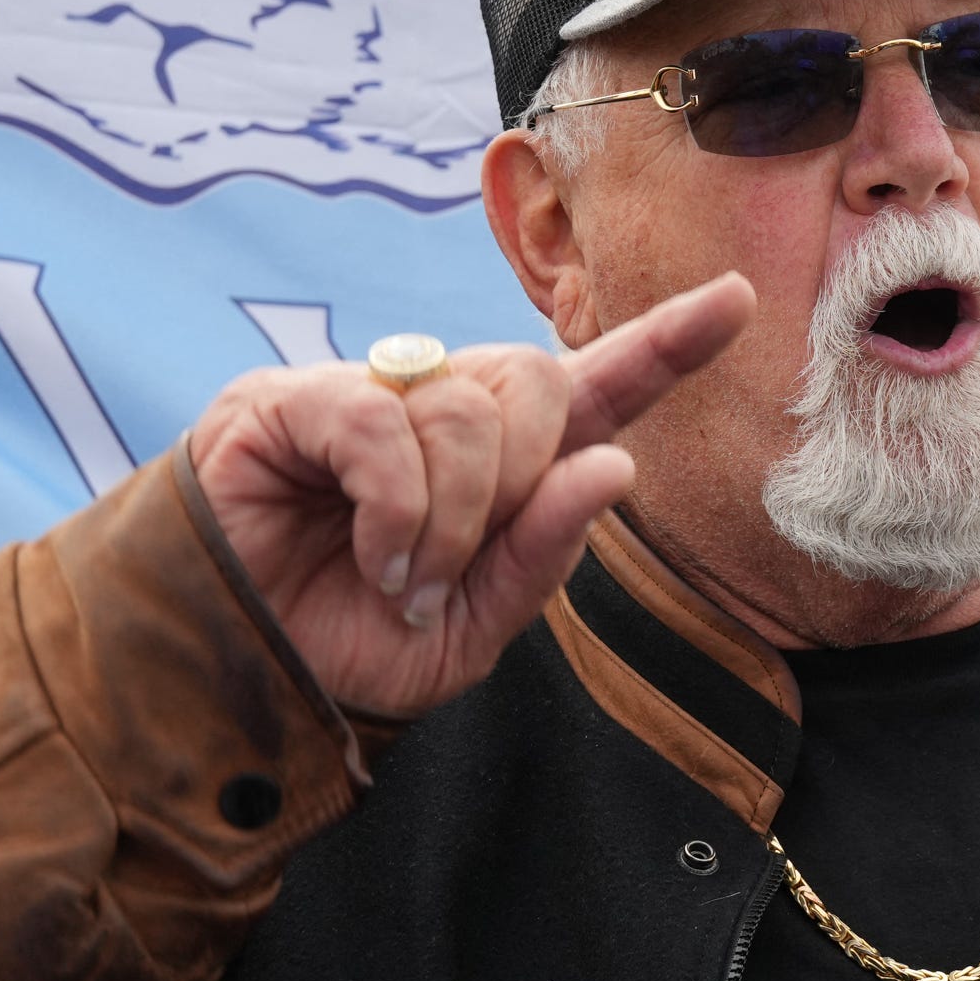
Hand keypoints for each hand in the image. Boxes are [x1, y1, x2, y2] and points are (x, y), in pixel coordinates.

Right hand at [185, 275, 751, 717]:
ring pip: (467, 402)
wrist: (239, 678)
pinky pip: (382, 420)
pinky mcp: (289, 400)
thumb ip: (541, 555)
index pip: (596, 386)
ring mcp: (365, 393)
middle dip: (522, 486)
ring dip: (454, 515)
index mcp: (499, 460)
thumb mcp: (472, 628)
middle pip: (539, 383)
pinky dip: (397, 504)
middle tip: (458, 569)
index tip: (739, 302)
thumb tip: (613, 461)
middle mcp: (438, 406)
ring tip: (406, 579)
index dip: (665, 343)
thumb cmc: (351, 647)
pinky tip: (376, 557)